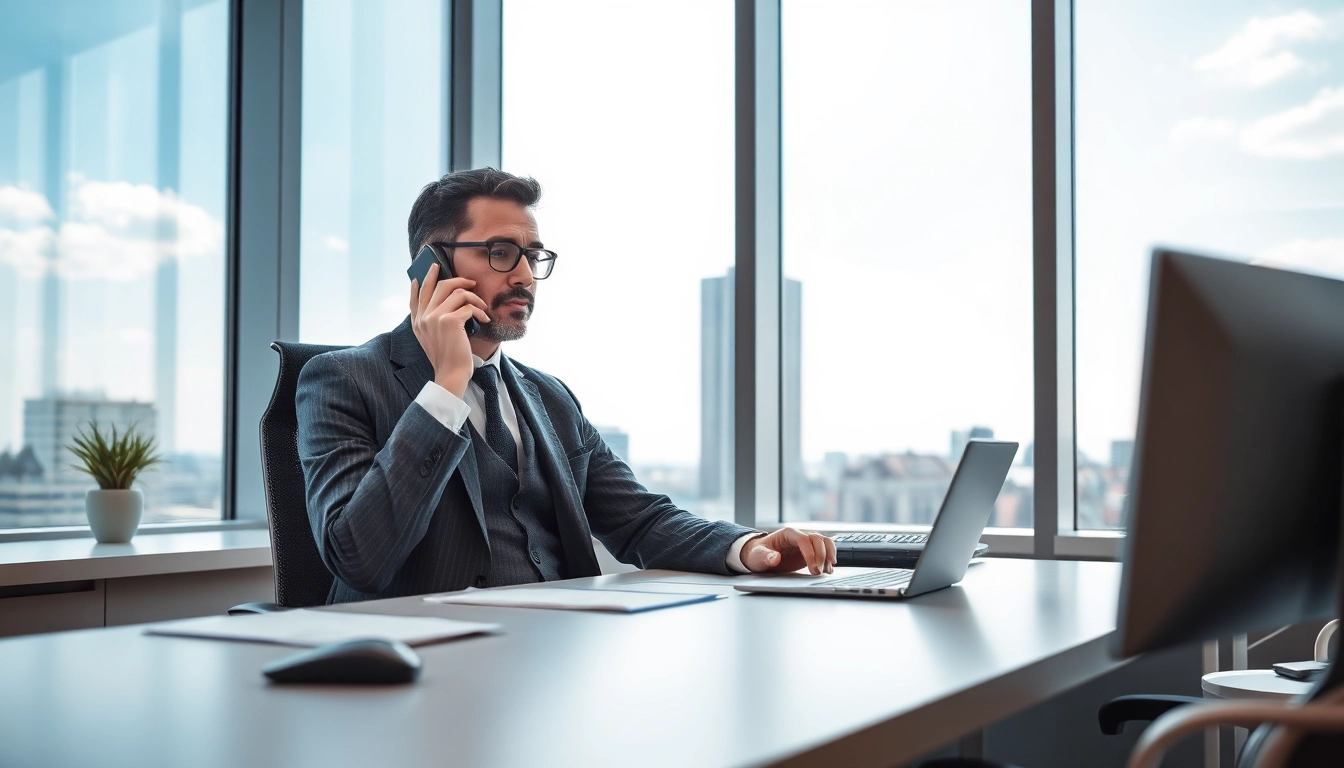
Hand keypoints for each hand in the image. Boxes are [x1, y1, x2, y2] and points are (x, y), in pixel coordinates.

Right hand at [409, 263, 490, 397]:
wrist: (451, 373)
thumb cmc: (447, 357)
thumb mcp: (431, 339)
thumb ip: (431, 321)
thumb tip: (440, 304)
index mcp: (417, 321)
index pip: (417, 295)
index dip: (423, 281)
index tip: (432, 269)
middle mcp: (424, 317)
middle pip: (439, 286)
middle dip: (457, 279)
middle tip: (470, 281)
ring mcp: (435, 318)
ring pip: (458, 293)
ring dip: (475, 298)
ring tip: (483, 307)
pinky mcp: (450, 321)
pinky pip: (469, 306)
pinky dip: (480, 312)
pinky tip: (485, 319)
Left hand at [741, 528, 836, 574]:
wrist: (760, 556)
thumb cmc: (758, 553)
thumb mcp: (758, 556)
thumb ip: (765, 556)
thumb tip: (775, 558)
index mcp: (788, 534)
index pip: (804, 540)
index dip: (811, 554)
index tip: (813, 569)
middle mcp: (799, 536)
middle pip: (818, 540)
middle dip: (821, 556)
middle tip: (818, 572)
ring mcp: (806, 544)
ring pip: (825, 542)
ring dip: (829, 555)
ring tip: (827, 570)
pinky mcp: (810, 552)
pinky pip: (825, 551)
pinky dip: (829, 559)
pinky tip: (828, 570)